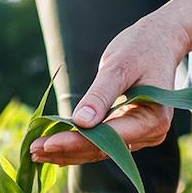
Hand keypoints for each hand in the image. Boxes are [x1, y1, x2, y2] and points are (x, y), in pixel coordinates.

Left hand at [30, 10, 189, 164]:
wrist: (159, 40)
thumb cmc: (141, 48)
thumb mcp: (119, 66)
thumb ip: (101, 94)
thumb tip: (81, 122)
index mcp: (153, 119)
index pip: (108, 138)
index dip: (76, 142)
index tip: (47, 143)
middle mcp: (150, 134)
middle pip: (102, 149)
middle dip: (66, 150)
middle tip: (32, 150)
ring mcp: (140, 135)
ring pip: (98, 151)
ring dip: (67, 152)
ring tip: (35, 152)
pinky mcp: (128, 132)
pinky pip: (100, 143)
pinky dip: (75, 145)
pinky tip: (51, 148)